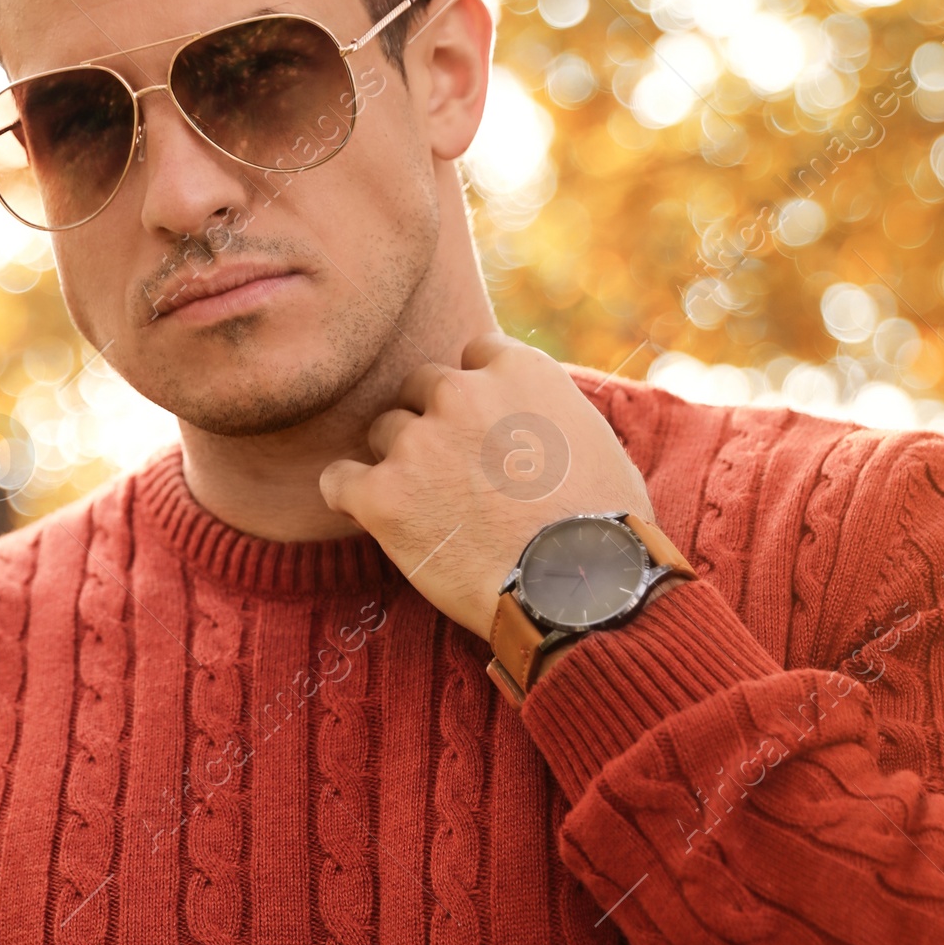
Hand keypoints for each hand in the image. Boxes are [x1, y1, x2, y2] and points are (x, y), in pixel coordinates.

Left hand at [319, 330, 652, 641]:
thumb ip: (552, 415)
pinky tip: (370, 514)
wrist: (578, 589)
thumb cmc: (605, 529)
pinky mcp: (383, 495)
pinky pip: (338, 479)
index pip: (474, 355)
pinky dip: (348, 494)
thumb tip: (539, 424)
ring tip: (429, 508)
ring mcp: (417, 442)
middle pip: (420, 387)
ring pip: (384, 431)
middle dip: (433, 421)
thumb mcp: (598, 444)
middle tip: (454, 472)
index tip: (484, 428)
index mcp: (519, 371)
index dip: (477, 393)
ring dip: (399, 461)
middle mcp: (462, 393)